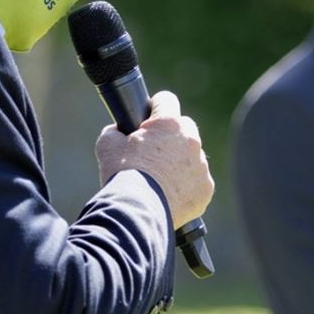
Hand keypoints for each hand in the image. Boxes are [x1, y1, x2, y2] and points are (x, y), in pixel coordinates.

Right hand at [95, 91, 214, 229]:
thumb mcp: (108, 145)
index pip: (166, 100)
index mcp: (169, 124)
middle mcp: (191, 140)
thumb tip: (118, 131)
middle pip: (184, 128)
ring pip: (193, 156)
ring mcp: (201, 165)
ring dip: (180, 162)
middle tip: (153, 152)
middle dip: (171, 136)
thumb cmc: (123, 176)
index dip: (155, 108)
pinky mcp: (205, 188)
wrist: (137, 212)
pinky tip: (169, 194)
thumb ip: (115, 131)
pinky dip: (187, 186)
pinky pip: (198, 181)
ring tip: (159, 179)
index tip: (149, 117)